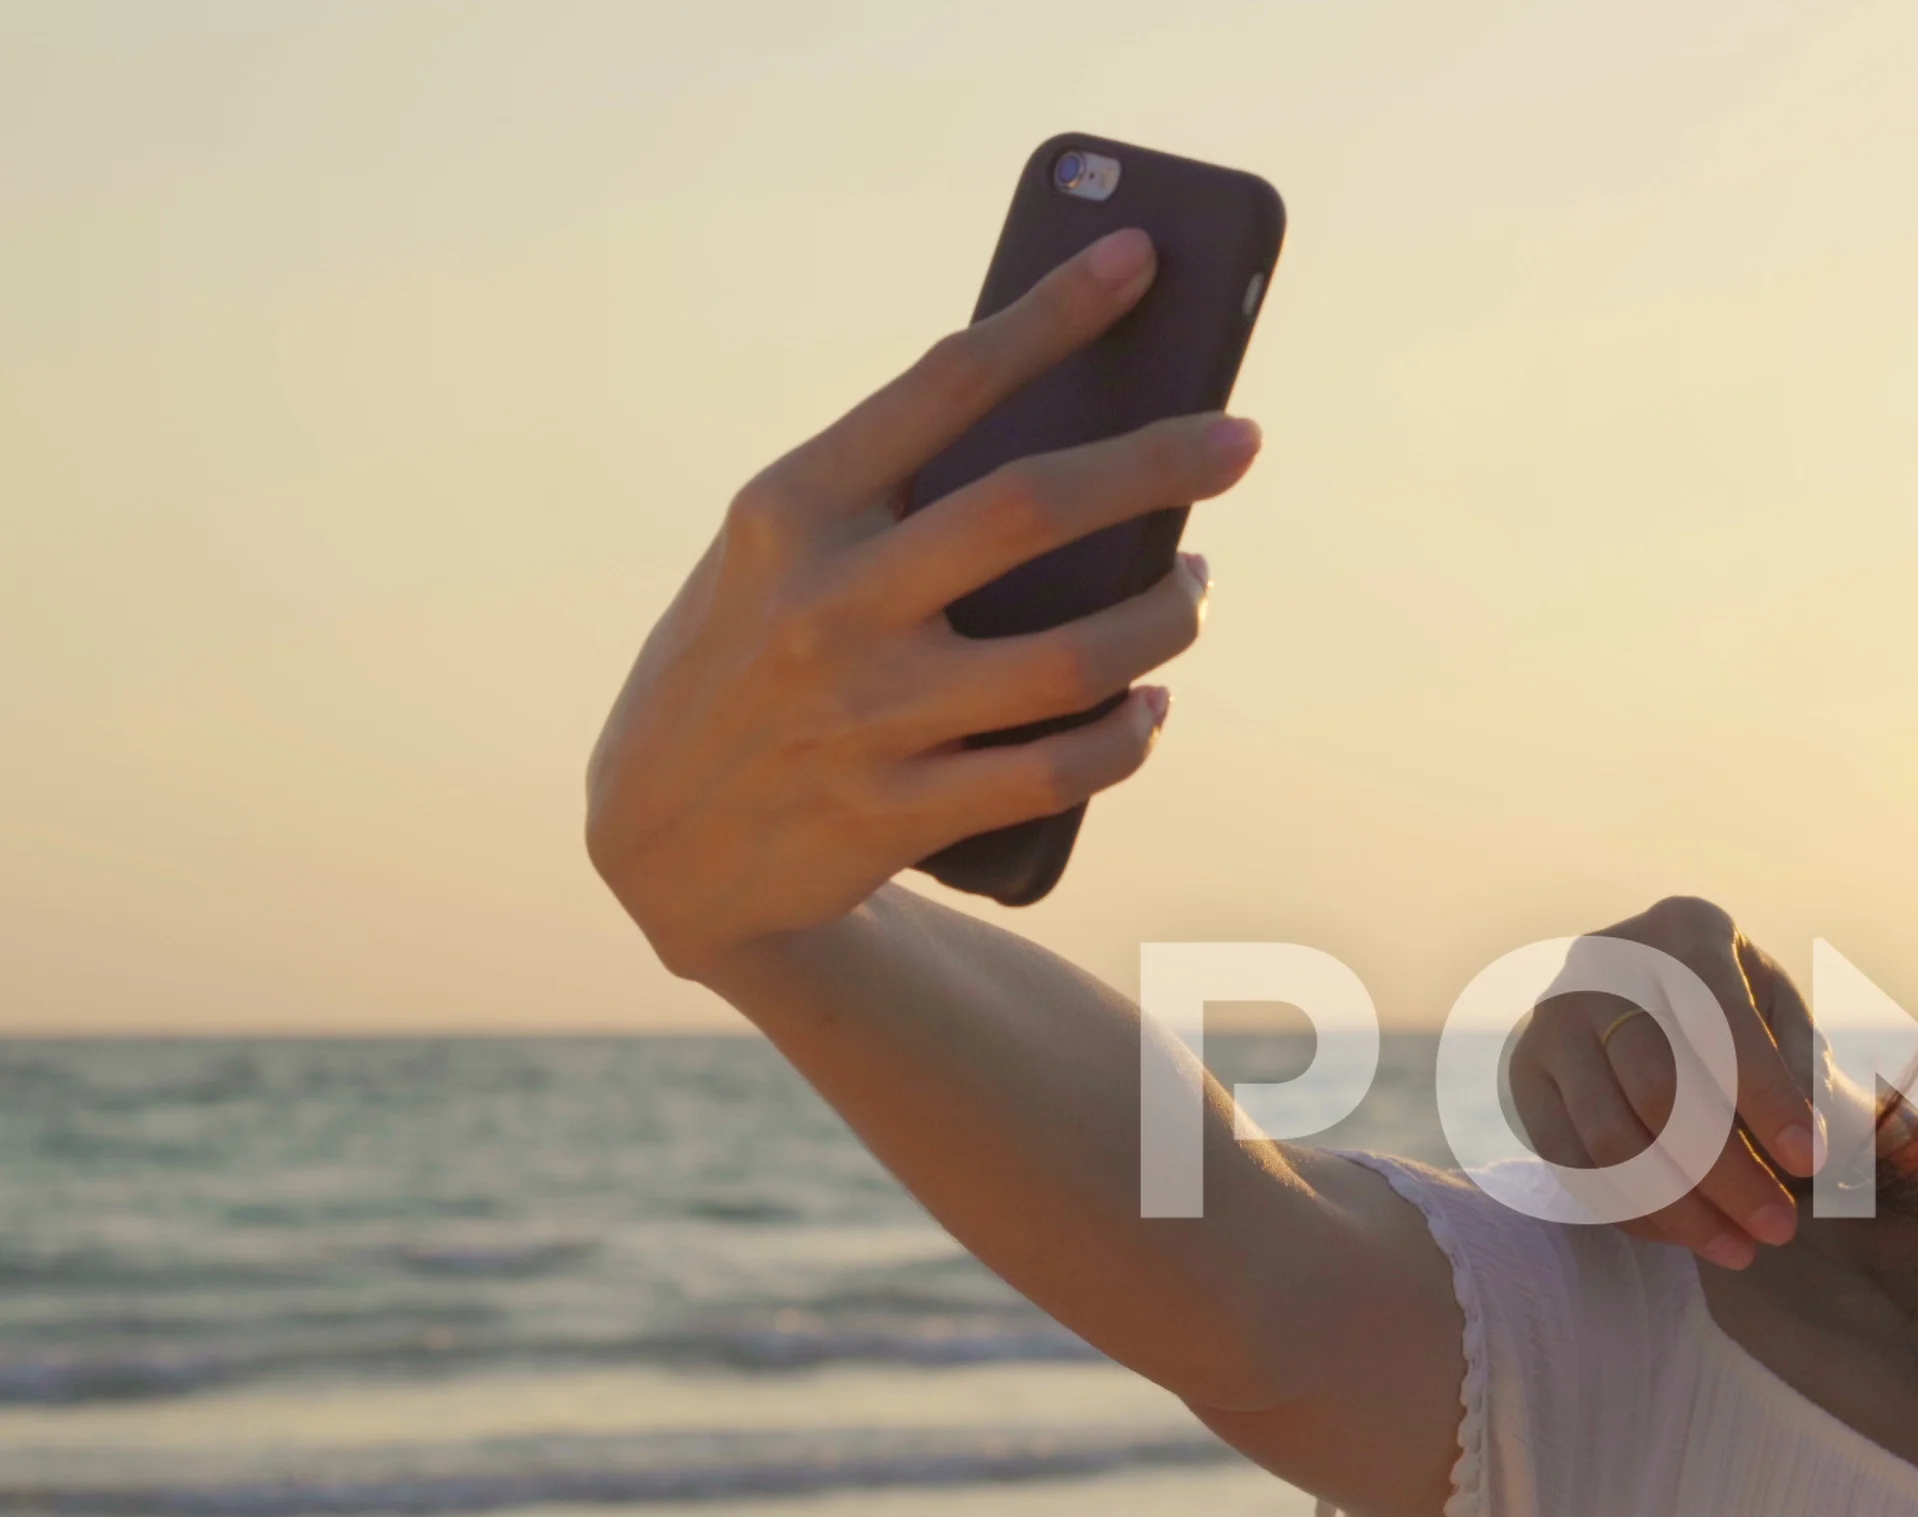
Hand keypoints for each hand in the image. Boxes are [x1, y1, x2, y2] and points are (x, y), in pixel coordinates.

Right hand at [586, 227, 1261, 983]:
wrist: (662, 844)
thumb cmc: (754, 660)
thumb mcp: (782, 557)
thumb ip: (892, 502)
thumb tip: (1084, 440)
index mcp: (793, 509)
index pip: (945, 384)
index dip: (1051, 314)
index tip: (1138, 258)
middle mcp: (829, 603)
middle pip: (1036, 508)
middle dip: (1160, 463)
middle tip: (1241, 441)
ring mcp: (868, 715)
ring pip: (1078, 657)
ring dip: (1167, 619)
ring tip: (1193, 590)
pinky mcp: (900, 812)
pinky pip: (1062, 768)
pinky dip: (1129, 735)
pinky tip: (1149, 708)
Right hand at [1504, 896, 1828, 1268]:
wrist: (1637, 989)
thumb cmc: (1730, 1005)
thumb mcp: (1778, 1009)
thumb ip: (1801, 1062)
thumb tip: (1813, 1142)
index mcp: (1685, 931)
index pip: (1722, 1022)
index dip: (1768, 1098)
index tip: (1811, 1164)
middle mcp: (1604, 966)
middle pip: (1661, 1090)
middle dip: (1727, 1173)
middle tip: (1780, 1229)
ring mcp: (1553, 1021)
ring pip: (1610, 1139)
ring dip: (1680, 1209)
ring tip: (1741, 1249)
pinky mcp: (1525, 1076)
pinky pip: (1573, 1165)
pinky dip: (1634, 1212)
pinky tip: (1687, 1236)